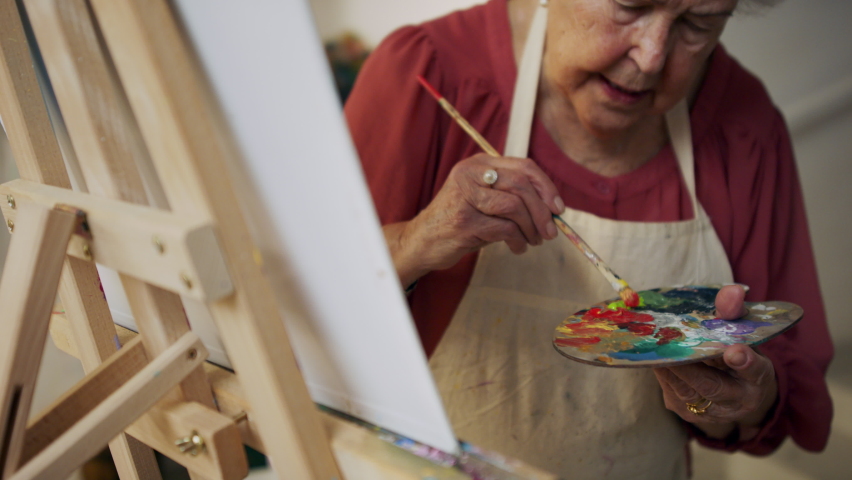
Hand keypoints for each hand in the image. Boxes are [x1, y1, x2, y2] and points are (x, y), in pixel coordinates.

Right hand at [385, 153, 562, 286]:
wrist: (423, 239)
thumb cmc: (460, 220)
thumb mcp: (483, 198)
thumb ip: (511, 194)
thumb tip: (552, 208)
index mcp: (479, 163)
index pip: (524, 167)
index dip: (547, 187)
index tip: (558, 209)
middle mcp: (470, 174)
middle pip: (522, 185)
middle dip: (542, 212)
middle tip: (550, 232)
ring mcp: (465, 197)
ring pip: (515, 207)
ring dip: (531, 228)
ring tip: (532, 241)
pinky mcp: (463, 221)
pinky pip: (504, 228)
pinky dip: (517, 240)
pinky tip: (517, 247)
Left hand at [653, 285, 777, 441]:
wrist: (731, 392)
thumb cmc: (736, 354)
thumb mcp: (741, 335)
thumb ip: (734, 313)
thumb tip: (732, 290)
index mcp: (758, 378)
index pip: (754, 370)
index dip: (744, 361)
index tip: (734, 351)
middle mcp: (738, 401)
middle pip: (712, 386)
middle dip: (690, 367)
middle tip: (671, 345)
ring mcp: (712, 412)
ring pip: (686, 390)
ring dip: (669, 368)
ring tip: (656, 346)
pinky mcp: (687, 412)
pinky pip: (671, 391)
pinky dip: (662, 372)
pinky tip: (654, 354)